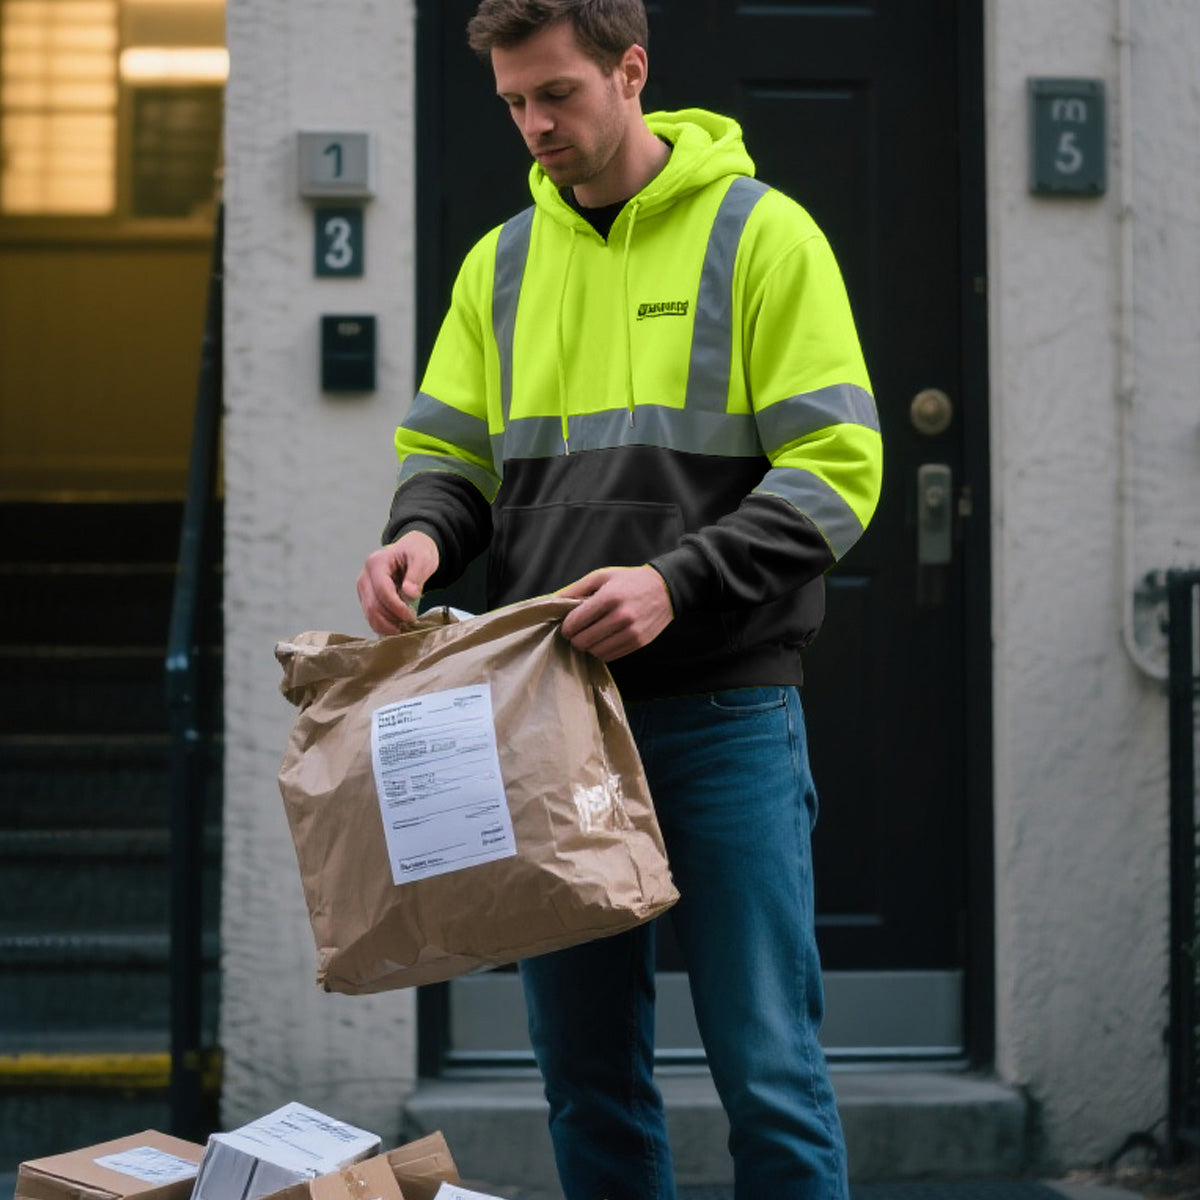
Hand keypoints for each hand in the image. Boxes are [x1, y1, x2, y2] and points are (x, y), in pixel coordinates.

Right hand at [356, 530, 439, 634]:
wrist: (411, 550)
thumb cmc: (416, 552)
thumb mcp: (423, 558)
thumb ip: (416, 575)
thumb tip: (409, 594)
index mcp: (376, 563)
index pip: (383, 590)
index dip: (396, 607)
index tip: (411, 617)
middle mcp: (365, 576)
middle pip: (373, 605)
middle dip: (391, 619)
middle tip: (410, 624)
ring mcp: (363, 588)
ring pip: (369, 614)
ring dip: (386, 626)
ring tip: (404, 628)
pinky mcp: (366, 598)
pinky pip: (371, 616)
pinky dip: (383, 625)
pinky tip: (396, 628)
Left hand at [557, 566, 674, 661]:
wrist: (665, 589)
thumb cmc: (629, 581)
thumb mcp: (601, 576)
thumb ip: (575, 589)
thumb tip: (551, 602)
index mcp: (610, 597)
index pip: (576, 623)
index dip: (566, 627)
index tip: (568, 624)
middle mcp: (622, 616)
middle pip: (583, 641)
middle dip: (576, 638)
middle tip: (577, 632)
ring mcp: (632, 632)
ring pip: (596, 652)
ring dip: (589, 646)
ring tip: (591, 635)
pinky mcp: (639, 643)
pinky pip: (611, 656)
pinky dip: (602, 651)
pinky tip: (604, 640)